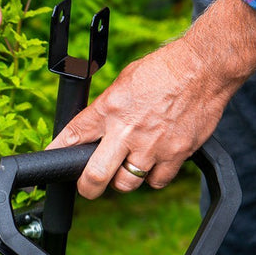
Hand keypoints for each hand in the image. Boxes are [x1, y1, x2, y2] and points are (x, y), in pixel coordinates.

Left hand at [47, 38, 226, 198]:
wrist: (204, 67)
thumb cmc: (163, 70)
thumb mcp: (122, 82)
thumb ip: (105, 108)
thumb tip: (90, 129)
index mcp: (109, 109)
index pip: (73, 136)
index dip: (57, 152)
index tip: (51, 158)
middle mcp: (127, 131)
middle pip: (95, 176)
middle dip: (87, 187)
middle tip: (87, 186)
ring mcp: (152, 146)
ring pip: (126, 183)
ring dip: (122, 179)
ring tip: (126, 166)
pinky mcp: (176, 154)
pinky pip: (157, 182)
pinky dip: (152, 178)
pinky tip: (153, 164)